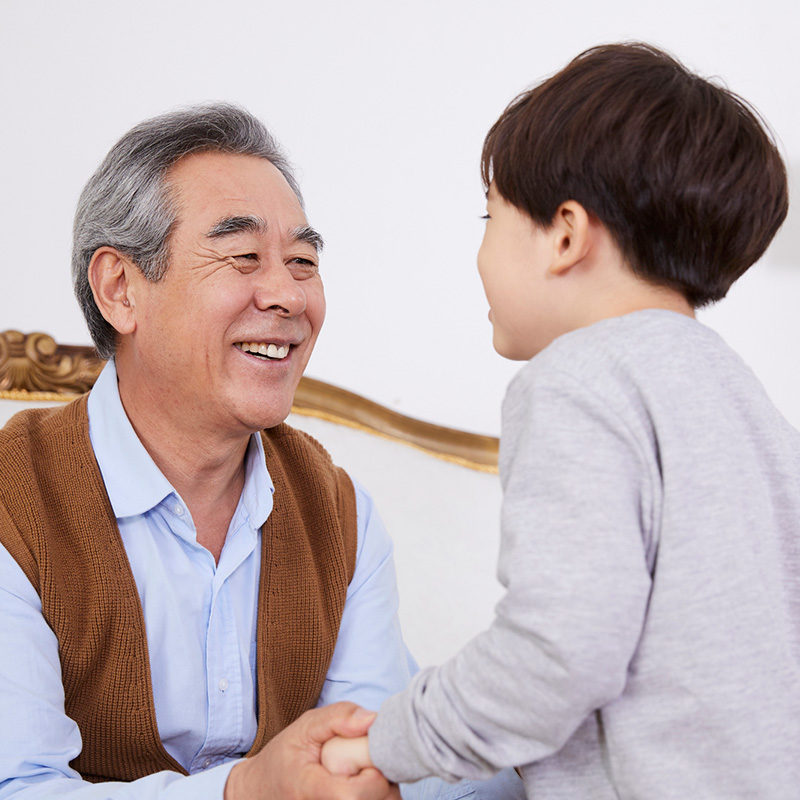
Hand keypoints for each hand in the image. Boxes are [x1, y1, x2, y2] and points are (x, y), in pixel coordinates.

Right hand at [224, 702, 397, 799]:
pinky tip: (365, 784)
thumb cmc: (286, 758)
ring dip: (384, 789)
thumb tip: (373, 719)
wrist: (262, 791)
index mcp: (309, 789)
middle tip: (369, 760)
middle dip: (383, 779)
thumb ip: (338, 718)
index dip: (373, 778)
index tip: (370, 757)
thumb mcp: (304, 727)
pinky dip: (377, 796)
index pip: (352, 795)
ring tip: (365, 772)